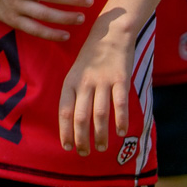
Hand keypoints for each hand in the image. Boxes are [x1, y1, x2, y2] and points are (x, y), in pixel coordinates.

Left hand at [57, 19, 135, 155]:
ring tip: (101, 148)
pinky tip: (122, 132)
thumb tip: (72, 123)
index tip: (67, 147)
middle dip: (82, 138)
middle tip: (85, 153)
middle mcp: (84, 83)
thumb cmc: (92, 58)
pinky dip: (121, 120)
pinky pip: (120, 103)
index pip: (64, 112)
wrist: (110, 34)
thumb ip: (74, 94)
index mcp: (70, 82)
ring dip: (100, 134)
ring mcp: (103, 81)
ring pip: (100, 114)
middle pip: (80, 117)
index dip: (65, 131)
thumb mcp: (76, 73)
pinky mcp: (121, 78)